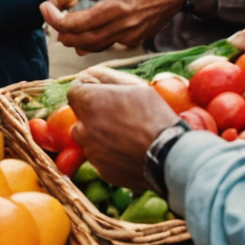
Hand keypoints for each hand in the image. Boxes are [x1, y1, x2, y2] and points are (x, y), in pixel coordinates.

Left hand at [40, 0, 187, 53]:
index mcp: (117, 7)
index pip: (78, 23)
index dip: (55, 19)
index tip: (44, 8)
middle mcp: (123, 26)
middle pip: (82, 39)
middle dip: (61, 32)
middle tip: (51, 19)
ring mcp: (130, 36)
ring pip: (94, 46)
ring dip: (75, 39)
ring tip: (63, 28)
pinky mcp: (135, 39)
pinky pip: (108, 44)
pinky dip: (92, 40)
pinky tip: (84, 32)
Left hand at [65, 67, 172, 190]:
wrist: (170, 156)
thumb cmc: (155, 116)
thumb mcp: (136, 86)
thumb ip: (107, 77)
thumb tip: (89, 73)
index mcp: (89, 104)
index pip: (74, 91)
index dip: (88, 90)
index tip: (103, 93)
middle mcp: (83, 129)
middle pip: (81, 117)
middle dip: (94, 114)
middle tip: (120, 116)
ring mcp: (91, 152)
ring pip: (90, 139)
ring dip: (101, 135)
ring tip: (128, 135)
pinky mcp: (102, 170)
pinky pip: (101, 158)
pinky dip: (110, 154)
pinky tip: (130, 151)